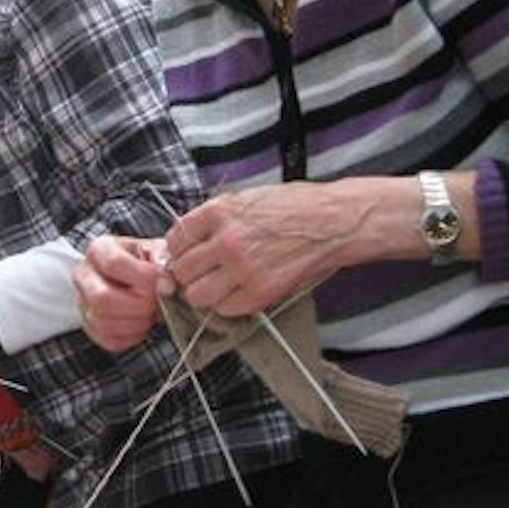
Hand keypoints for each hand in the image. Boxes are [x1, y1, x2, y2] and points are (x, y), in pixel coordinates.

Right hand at [75, 236, 170, 350]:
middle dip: (138, 305)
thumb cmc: (148, 264)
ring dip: (137, 322)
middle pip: (102, 298)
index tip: (163, 283)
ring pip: (104, 323)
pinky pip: (110, 340)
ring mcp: (84, 302)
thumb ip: (163, 263)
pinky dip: (133, 336)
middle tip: (155, 303)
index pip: (114, 264)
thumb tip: (167, 285)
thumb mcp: (157, 252)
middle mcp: (85, 274)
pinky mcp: (91, 327)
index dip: (144, 277)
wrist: (140, 279)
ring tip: (150, 313)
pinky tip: (141, 322)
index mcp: (100, 249)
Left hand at [166, 181, 400, 315]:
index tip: (186, 255)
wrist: (332, 221)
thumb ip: (215, 219)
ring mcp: (243, 269)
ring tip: (218, 286)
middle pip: (182, 270)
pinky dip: (228, 305)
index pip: (175, 239)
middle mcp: (227, 240)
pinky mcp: (261, 292)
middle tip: (202, 274)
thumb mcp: (246, 198)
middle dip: (189, 274)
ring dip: (204, 293)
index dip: (178, 251)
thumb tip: (190, 240)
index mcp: (220, 211)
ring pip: (197, 295)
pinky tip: (239, 292)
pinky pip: (225, 309)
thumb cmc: (294, 206)